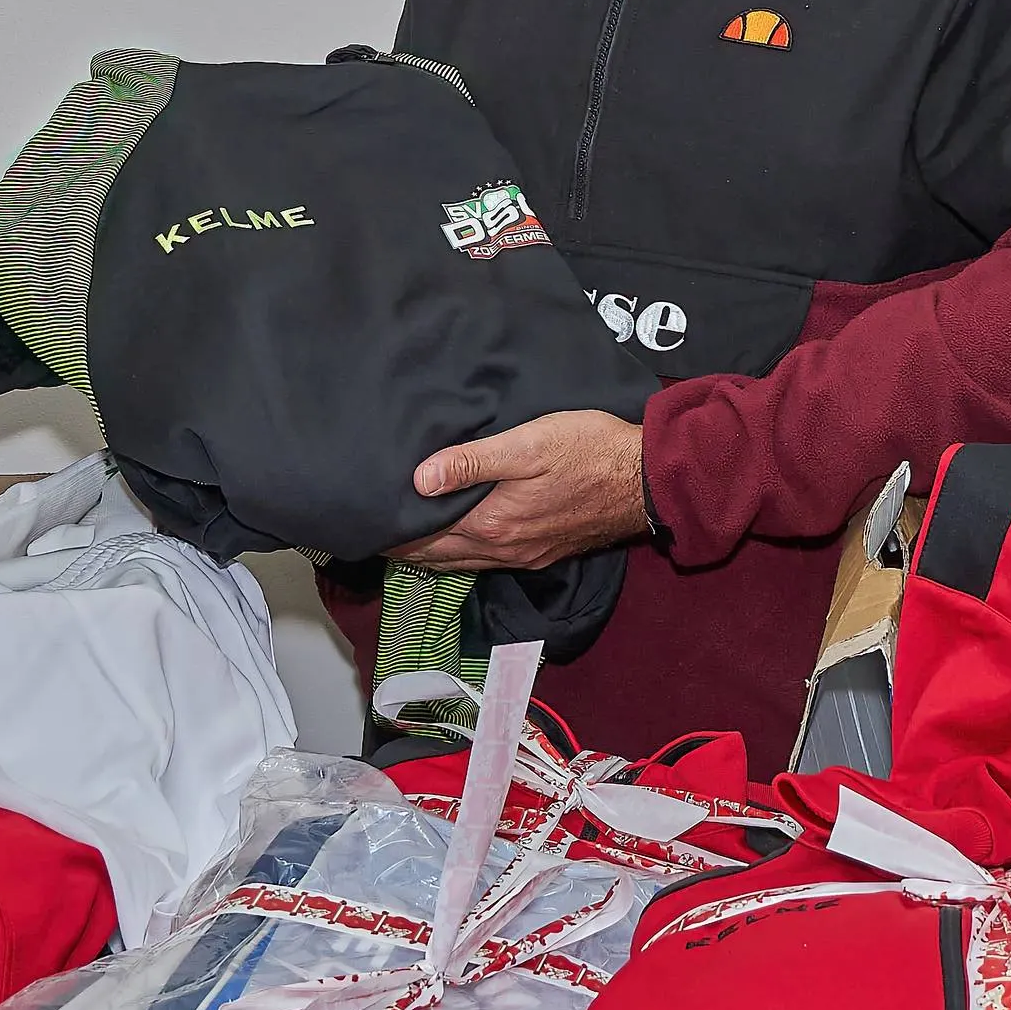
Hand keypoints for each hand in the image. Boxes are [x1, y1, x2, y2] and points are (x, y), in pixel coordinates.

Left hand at [386, 410, 649, 572]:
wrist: (646, 479)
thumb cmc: (589, 451)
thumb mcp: (528, 444)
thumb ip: (473, 461)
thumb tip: (419, 479)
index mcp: (492, 524)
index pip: (425, 539)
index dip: (392, 536)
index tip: (364, 528)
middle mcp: (504, 549)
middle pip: (439, 559)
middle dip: (404, 550)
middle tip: (374, 538)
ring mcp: (526, 555)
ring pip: (463, 564)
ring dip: (432, 556)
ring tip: (405, 544)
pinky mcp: (545, 552)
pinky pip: (489, 562)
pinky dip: (463, 556)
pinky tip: (459, 544)